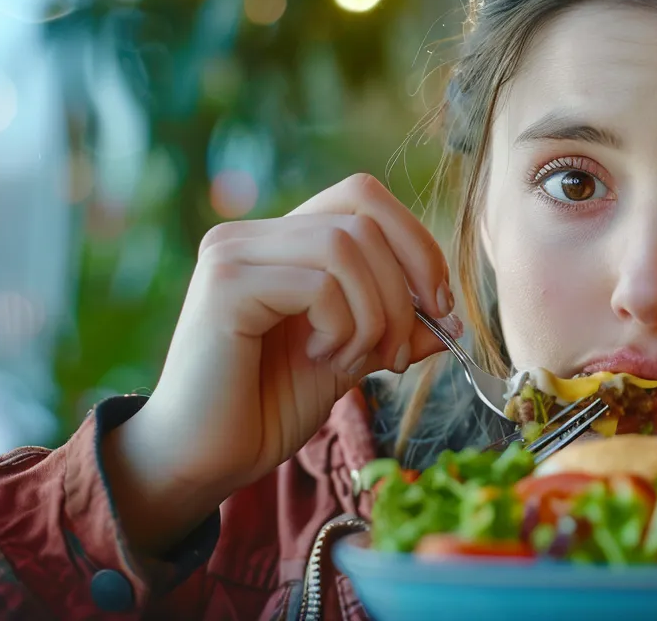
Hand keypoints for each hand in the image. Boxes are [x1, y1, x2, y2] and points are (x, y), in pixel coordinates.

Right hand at [104, 174, 456, 553]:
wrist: (203, 460)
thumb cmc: (266, 409)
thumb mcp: (350, 358)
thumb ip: (395, 329)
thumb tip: (454, 320)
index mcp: (280, 240)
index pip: (363, 196)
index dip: (415, 243)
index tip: (439, 306)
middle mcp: (250, 234)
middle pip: (363, 215)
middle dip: (405, 287)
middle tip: (399, 352)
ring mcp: (233, 253)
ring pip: (346, 244)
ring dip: (374, 313)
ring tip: (351, 361)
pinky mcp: (226, 286)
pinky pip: (319, 283)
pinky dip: (343, 327)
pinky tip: (321, 361)